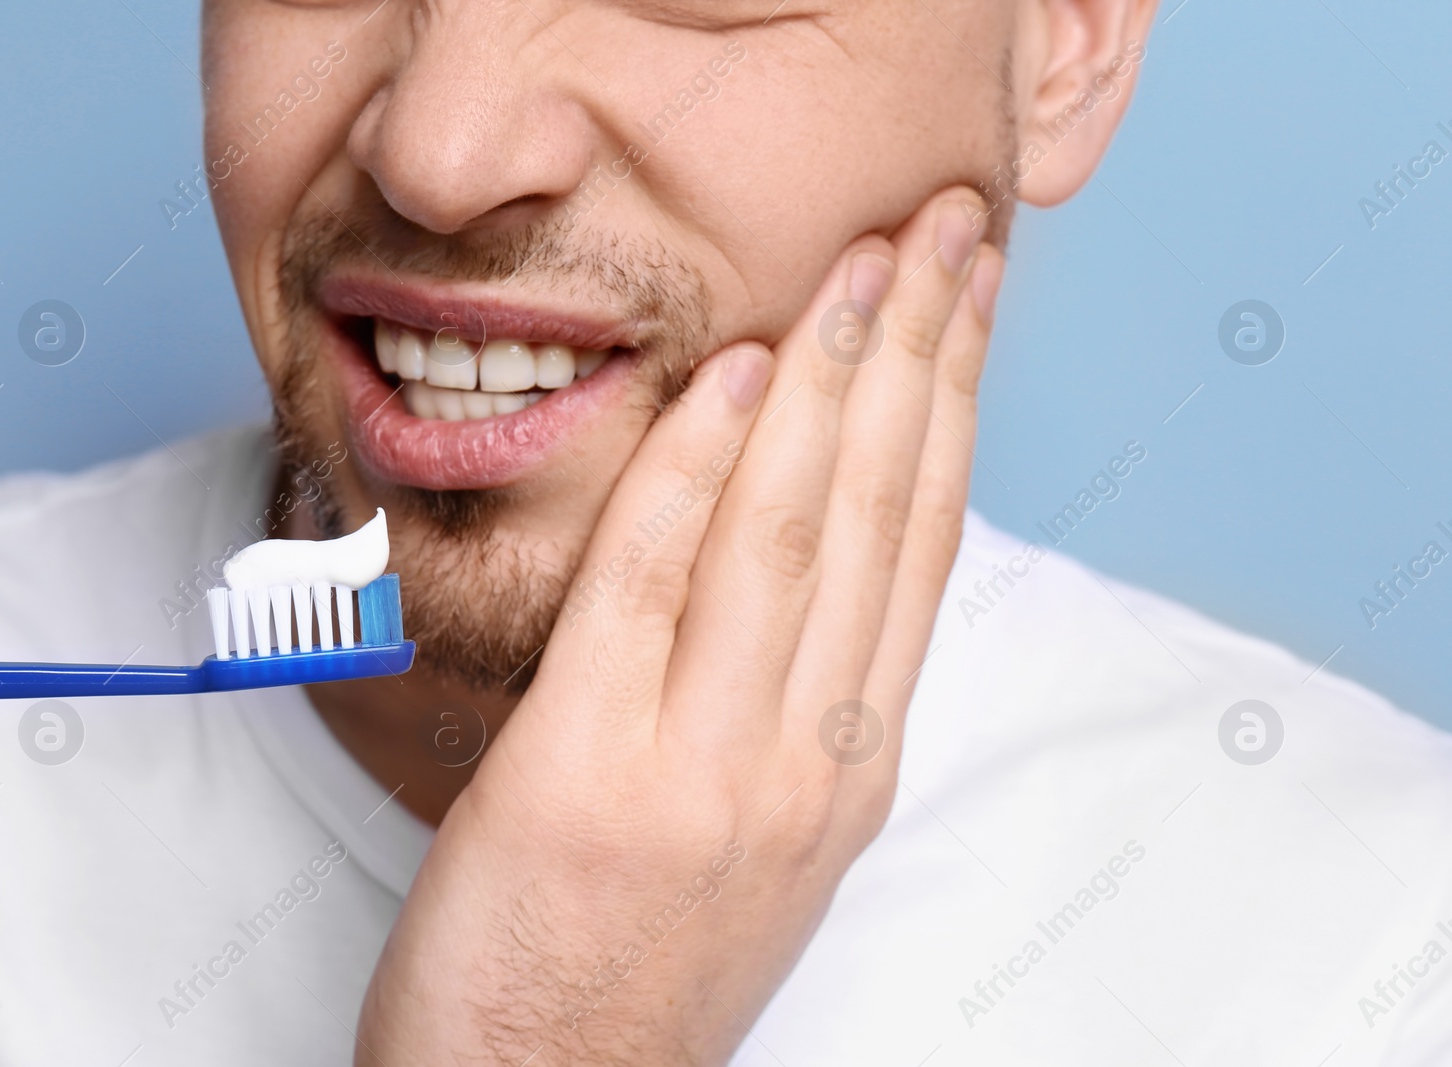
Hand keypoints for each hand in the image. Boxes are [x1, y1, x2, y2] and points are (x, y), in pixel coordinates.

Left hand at [356, 187, 1001, 1065]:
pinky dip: (694, 473)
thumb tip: (803, 558)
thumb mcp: (759, 832)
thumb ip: (792, 698)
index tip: (966, 304)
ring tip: (863, 265)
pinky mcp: (587, 774)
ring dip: (830, 384)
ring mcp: (706, 770)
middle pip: (883, 519)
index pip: (924, 549)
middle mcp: (806, 761)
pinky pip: (649, 589)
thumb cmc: (641, 962)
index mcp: (850, 765)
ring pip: (791, 537)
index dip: (952, 411)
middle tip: (947, 233)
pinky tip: (728, 382)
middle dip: (919, 359)